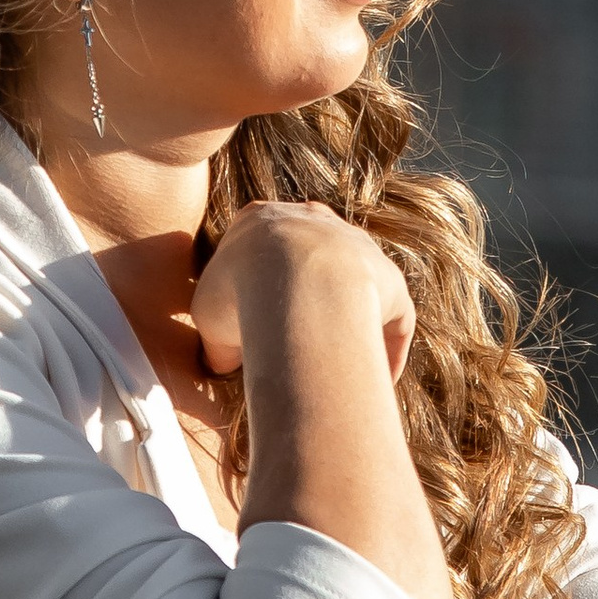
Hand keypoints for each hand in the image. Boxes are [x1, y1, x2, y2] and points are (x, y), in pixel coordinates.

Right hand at [190, 199, 414, 385]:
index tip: (243, 320)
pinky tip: (375, 378)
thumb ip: (219, 334)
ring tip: (330, 363)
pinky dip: (384, 345)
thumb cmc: (240, 293)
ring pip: (352, 285)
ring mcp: (355, 245)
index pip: (254, 250)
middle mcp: (313, 222)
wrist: (298, 284)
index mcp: (261, 220)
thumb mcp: (207, 316)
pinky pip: (391, 315)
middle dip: (297, 298)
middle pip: (306, 262)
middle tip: (286, 340)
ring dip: (344, 321)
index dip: (246, 287)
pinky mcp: (388, 276)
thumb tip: (227, 360)